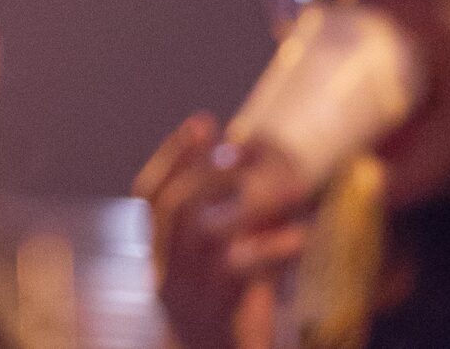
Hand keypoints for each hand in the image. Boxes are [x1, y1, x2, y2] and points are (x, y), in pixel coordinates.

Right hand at [134, 114, 314, 348]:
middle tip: (244, 149)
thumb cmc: (231, 332)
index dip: (172, 157)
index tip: (202, 122)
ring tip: (292, 189)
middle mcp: (166, 277)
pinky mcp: (219, 322)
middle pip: (173, 209)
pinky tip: (298, 237)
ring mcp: (188, 300)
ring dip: (246, 204)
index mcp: (162, 262)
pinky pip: (237, 275)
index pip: (151, 196)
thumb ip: (239, 236)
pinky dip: (269, 250)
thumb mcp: (230, 279)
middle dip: (207, 171)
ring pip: (204, 236)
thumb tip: (269, 185)